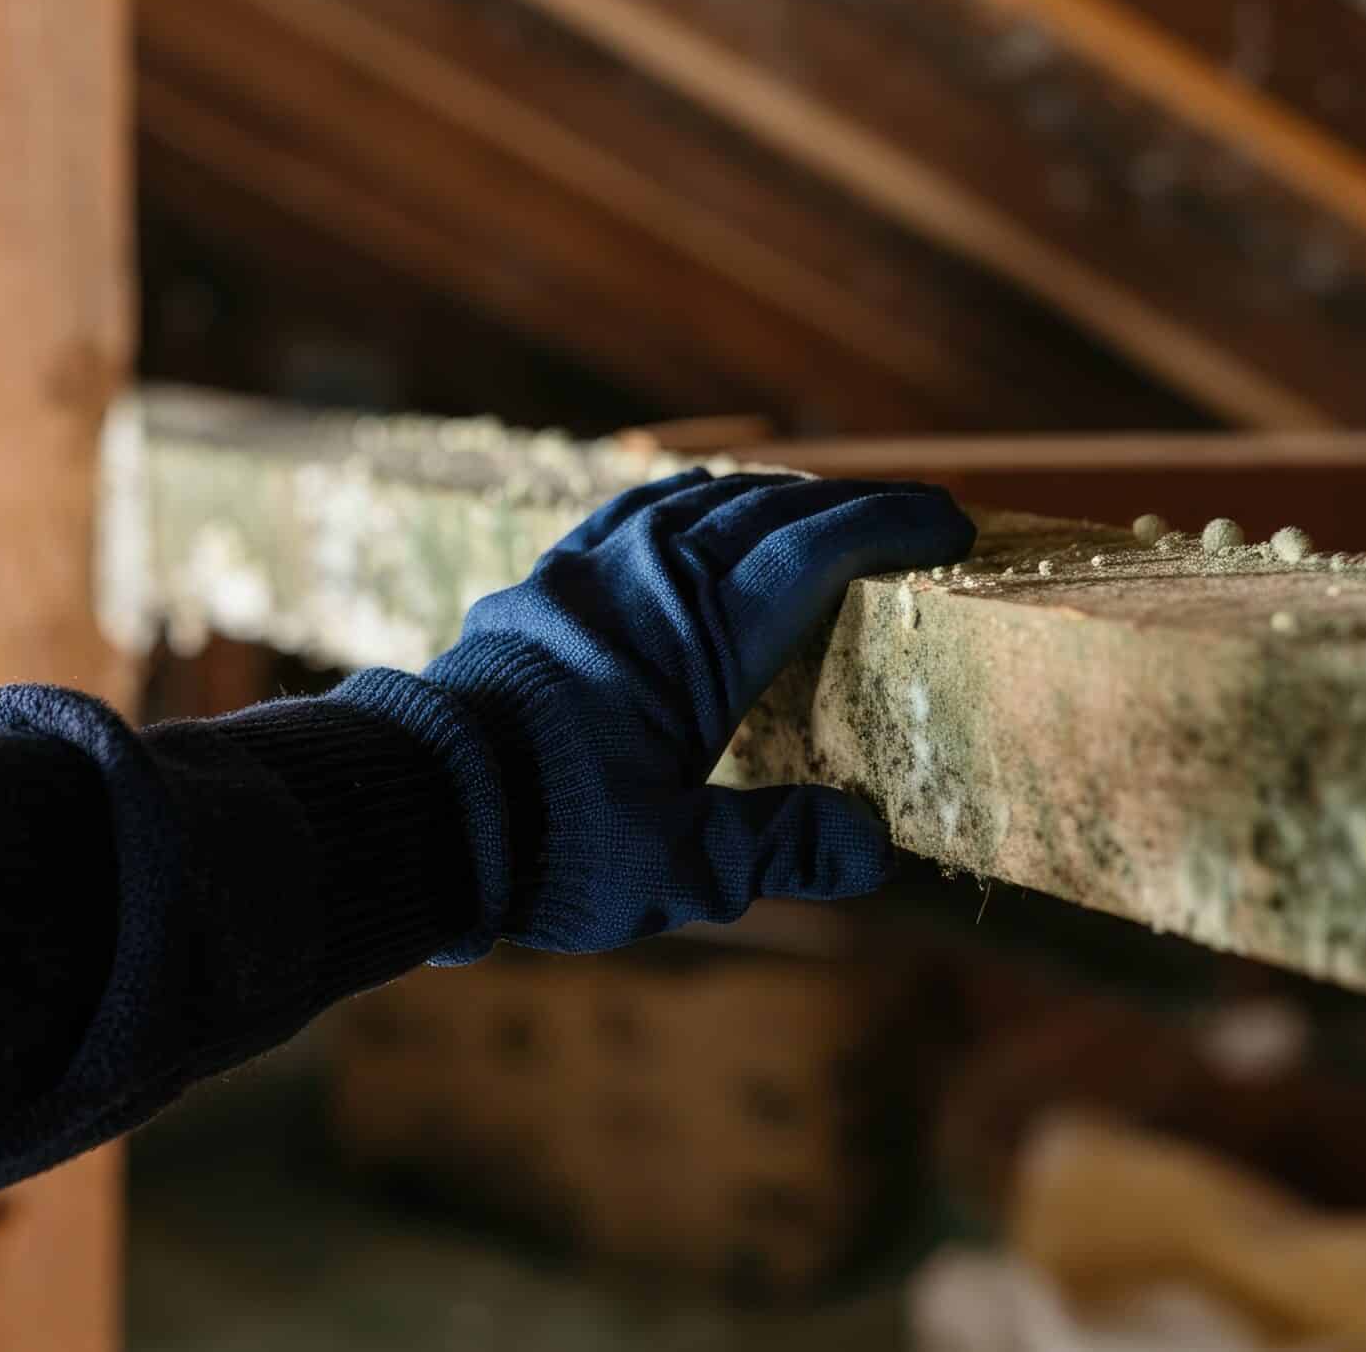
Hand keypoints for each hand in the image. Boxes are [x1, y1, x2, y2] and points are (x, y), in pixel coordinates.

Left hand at [362, 469, 973, 960]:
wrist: (414, 809)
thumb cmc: (548, 842)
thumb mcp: (680, 867)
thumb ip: (780, 848)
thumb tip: (874, 845)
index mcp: (699, 637)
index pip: (815, 550)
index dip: (890, 526)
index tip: (951, 527)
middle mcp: (648, 581)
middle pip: (765, 511)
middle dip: (848, 506)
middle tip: (910, 516)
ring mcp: (587, 574)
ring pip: (695, 502)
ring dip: (767, 499)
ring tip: (816, 513)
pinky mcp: (540, 586)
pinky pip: (627, 514)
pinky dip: (682, 502)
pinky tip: (690, 512)